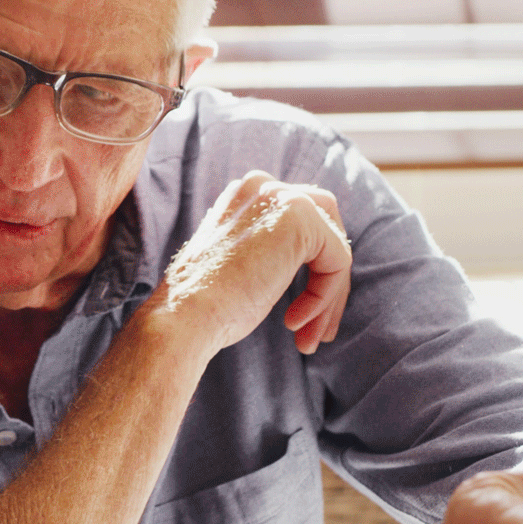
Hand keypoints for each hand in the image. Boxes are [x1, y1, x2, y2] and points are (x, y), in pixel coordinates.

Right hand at [147, 171, 351, 357]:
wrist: (185, 315)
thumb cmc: (206, 304)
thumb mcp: (242, 265)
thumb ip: (272, 251)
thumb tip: (316, 267)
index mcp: (246, 196)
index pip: (303, 222)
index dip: (312, 272)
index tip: (301, 319)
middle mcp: (263, 186)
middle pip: (327, 226)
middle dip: (329, 281)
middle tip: (318, 329)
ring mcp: (281, 197)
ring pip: (334, 247)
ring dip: (329, 296)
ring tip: (310, 338)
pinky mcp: (300, 218)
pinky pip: (337, 261)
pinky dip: (324, 298)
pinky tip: (294, 323)